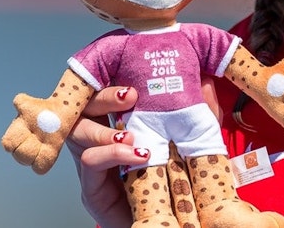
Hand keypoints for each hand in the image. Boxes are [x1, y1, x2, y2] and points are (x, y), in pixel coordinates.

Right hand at [65, 80, 221, 227]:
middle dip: (103, 96)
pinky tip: (135, 154)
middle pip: (85, 106)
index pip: (108, 92)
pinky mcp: (93, 189)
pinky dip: (110, 154)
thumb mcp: (196, 140)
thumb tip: (205, 81)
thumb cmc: (181, 183)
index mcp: (123, 124)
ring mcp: (94, 164)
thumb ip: (200, 114)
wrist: (171, 224)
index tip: (134, 71)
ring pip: (78, 132)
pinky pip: (90, 162)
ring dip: (104, 128)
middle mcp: (102, 140)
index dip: (115, 79)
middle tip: (130, 95)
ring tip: (130, 135)